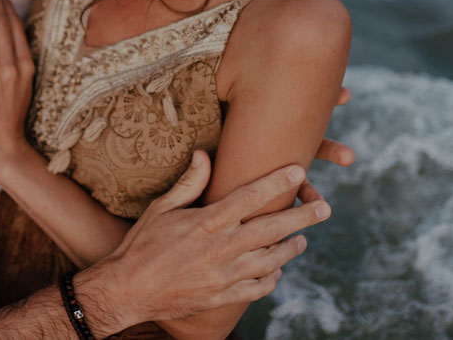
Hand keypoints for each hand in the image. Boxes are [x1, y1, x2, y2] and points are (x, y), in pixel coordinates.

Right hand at [83, 152, 329, 330]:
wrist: (128, 290)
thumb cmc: (141, 244)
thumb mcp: (161, 208)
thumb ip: (188, 183)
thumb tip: (204, 155)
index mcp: (208, 222)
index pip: (251, 197)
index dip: (277, 182)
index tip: (298, 171)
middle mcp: (222, 248)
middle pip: (273, 228)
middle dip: (302, 216)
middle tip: (324, 208)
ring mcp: (225, 275)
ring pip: (272, 260)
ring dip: (291, 248)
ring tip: (302, 239)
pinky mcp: (223, 297)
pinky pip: (258, 287)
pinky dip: (272, 277)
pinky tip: (275, 269)